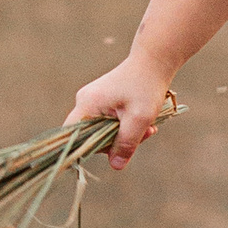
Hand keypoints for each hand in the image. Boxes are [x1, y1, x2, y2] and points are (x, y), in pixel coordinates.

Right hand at [64, 47, 180, 169]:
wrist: (154, 61)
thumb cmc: (146, 86)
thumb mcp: (139, 119)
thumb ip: (126, 143)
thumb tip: (115, 166)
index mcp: (87, 104)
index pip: (72, 135)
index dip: (85, 149)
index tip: (109, 153)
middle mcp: (85, 102)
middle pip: (91, 136)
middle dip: (117, 141)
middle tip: (144, 135)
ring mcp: (94, 101)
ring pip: (103, 130)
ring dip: (126, 134)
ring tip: (149, 128)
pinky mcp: (104, 101)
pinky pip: (110, 122)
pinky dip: (127, 125)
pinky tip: (145, 122)